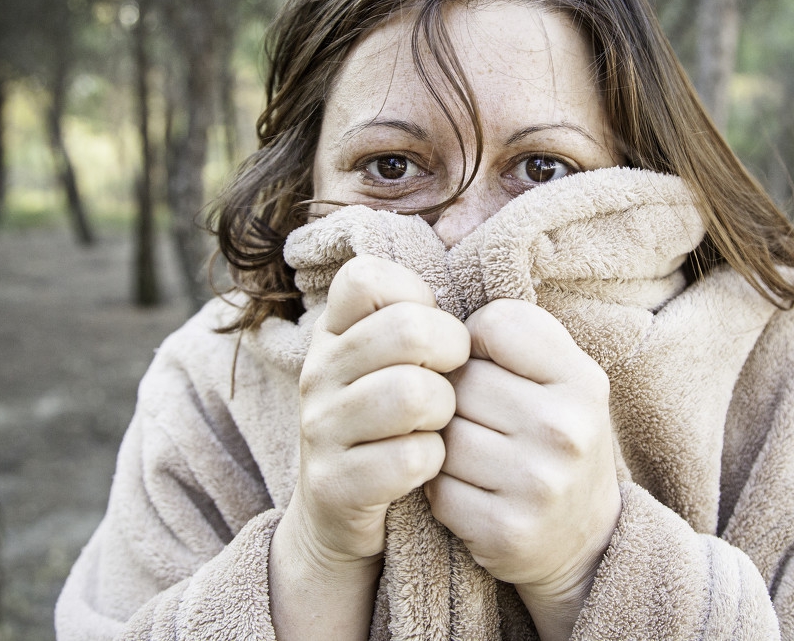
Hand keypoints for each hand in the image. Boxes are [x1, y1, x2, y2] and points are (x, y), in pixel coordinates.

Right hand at [278, 255, 470, 570]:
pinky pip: (411, 458)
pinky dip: (433, 462)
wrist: (338, 517)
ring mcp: (320, 429)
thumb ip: (417, 320)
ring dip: (444, 412)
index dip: (415, 295)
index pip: (365, 276)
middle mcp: (317, 372)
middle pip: (408, 329)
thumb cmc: (392, 423)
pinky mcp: (334, 484)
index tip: (428, 333)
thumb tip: (476, 289)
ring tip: (436, 424)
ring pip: (413, 393)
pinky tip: (425, 465)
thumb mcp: (391, 363)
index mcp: (332, 332)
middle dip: (451, 353)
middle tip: (451, 380)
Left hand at [424, 299, 620, 637]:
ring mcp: (537, 484)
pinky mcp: (505, 530)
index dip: (474, 341)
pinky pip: (436, 488)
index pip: (497, 324)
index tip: (484, 364)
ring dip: (443, 443)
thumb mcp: (564, 378)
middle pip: (461, 382)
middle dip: (453, 395)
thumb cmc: (558, 437)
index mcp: (583, 381)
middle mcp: (566, 430)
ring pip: (442, 435)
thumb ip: (518, 335)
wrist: (586, 538)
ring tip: (472, 453)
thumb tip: (436, 312)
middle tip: (476, 417)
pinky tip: (469, 489)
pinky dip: (441, 488)